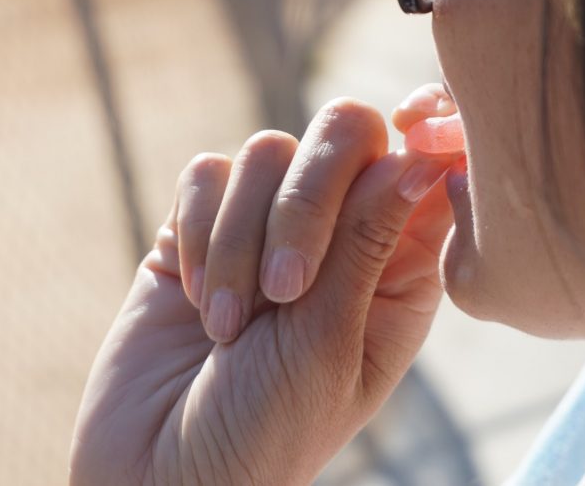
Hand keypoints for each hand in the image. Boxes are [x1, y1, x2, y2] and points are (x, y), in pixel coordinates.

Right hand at [70, 93, 459, 484]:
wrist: (162, 473)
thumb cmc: (266, 429)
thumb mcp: (330, 343)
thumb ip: (368, 241)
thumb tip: (421, 153)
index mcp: (395, 269)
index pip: (421, 167)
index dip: (422, 137)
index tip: (412, 132)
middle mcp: (335, 235)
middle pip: (343, 134)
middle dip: (308, 200)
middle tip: (286, 288)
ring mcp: (262, 225)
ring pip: (265, 151)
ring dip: (240, 242)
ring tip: (228, 326)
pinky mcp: (197, 227)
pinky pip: (204, 174)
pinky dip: (198, 235)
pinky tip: (195, 302)